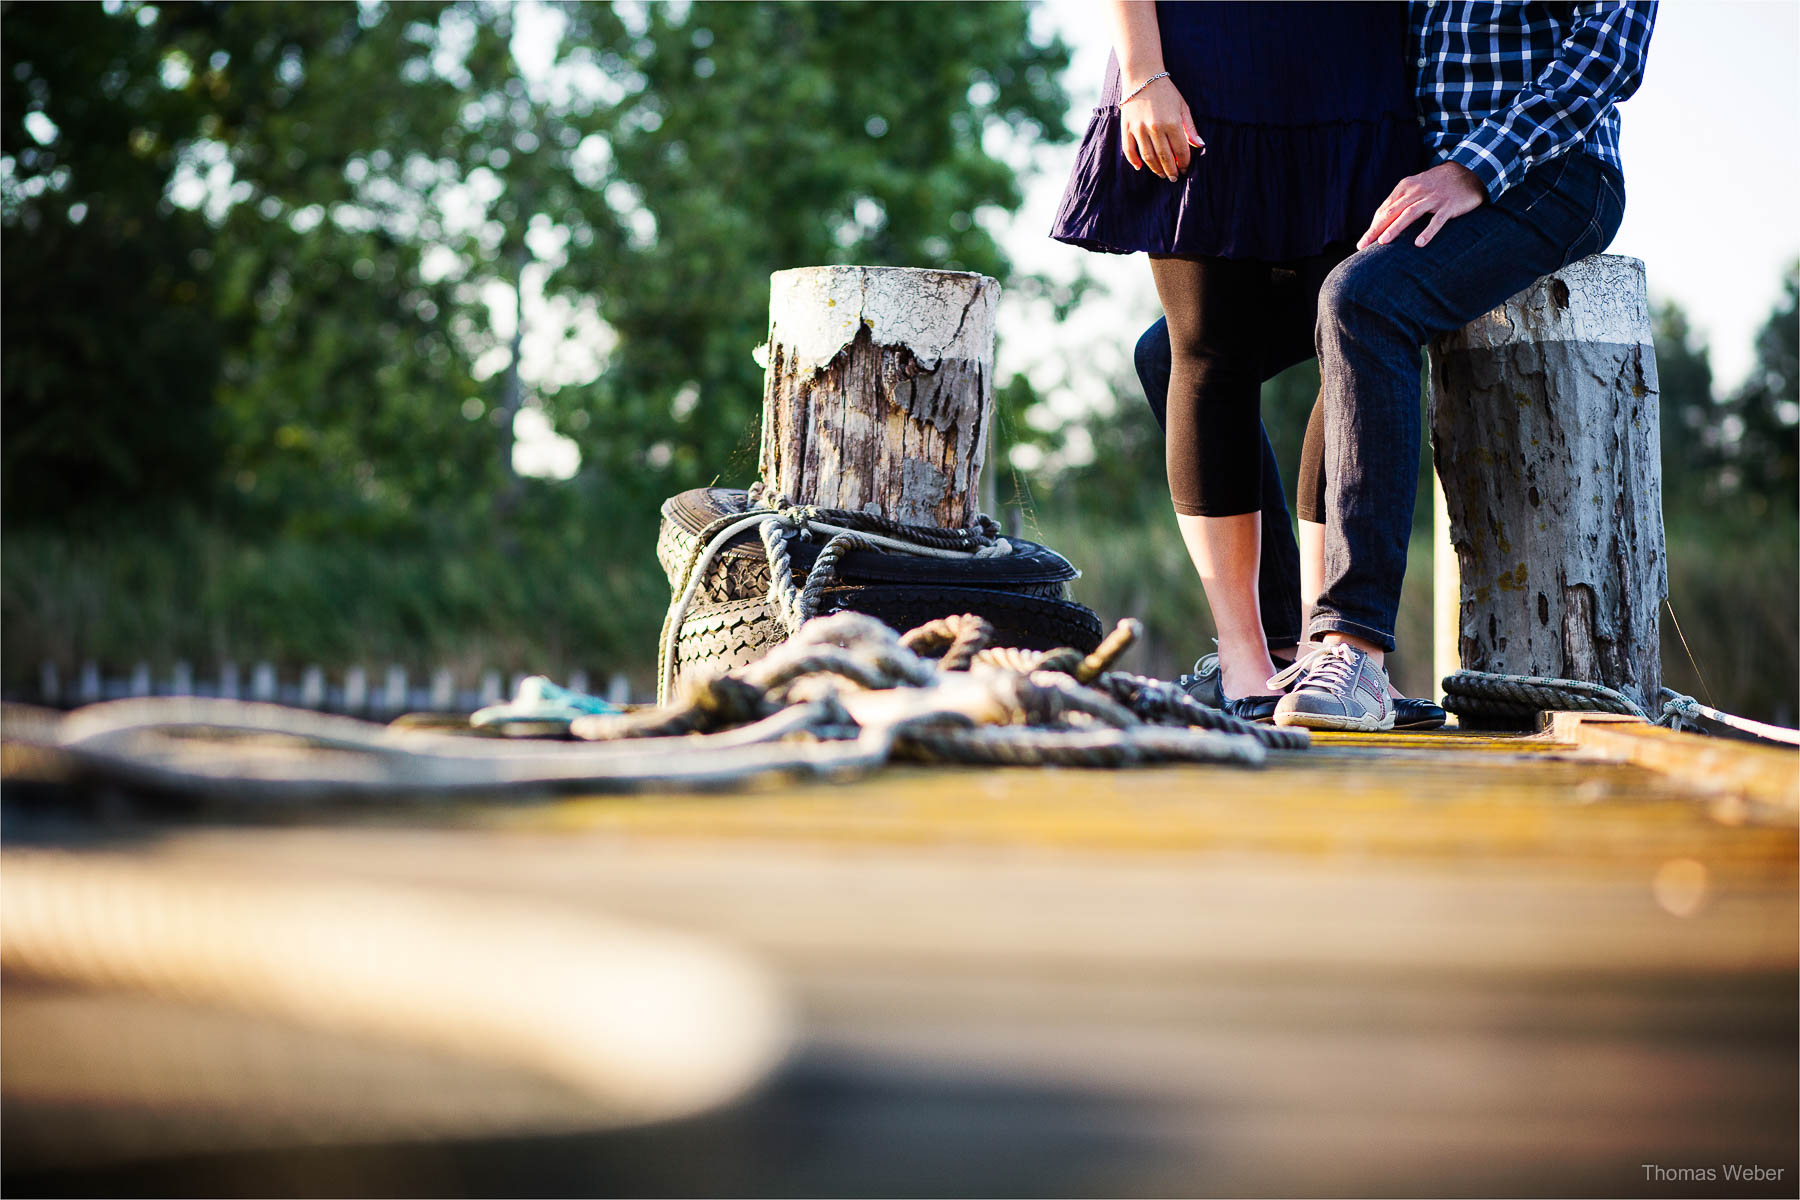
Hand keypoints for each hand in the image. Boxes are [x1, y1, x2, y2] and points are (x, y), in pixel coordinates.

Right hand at [1119, 77, 1202, 181]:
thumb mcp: (1183, 107)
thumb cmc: (1166, 92)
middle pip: (1165, 157)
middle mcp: (1155, 128)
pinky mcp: (1127, 128)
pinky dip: (1134, 161)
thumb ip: (1190, 128)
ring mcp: (1139, 129)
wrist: (1142, 77)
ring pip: (1148, 157)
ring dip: (1156, 169)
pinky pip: (1129, 150)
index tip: (1186, 168)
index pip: (1180, 150)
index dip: (1184, 162)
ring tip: (1162, 174)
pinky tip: (1141, 167)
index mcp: (1172, 123)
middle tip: (1174, 177)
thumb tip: (1200, 145)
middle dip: (1171, 170)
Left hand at [1357, 162, 1485, 250]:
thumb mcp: (1415, 187)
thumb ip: (1399, 202)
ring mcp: (1433, 199)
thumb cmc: (1437, 184)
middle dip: (1376, 229)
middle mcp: (1417, 191)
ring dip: (1396, 227)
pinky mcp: (1449, 206)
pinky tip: (1418, 244)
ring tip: (1383, 242)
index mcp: (1406, 187)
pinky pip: (1437, 220)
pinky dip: (1427, 232)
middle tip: (1363, 244)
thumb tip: (1380, 221)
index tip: (1363, 242)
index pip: (1385, 208)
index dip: (1373, 225)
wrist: (1468, 171)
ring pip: (1410, 213)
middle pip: (1392, 211)